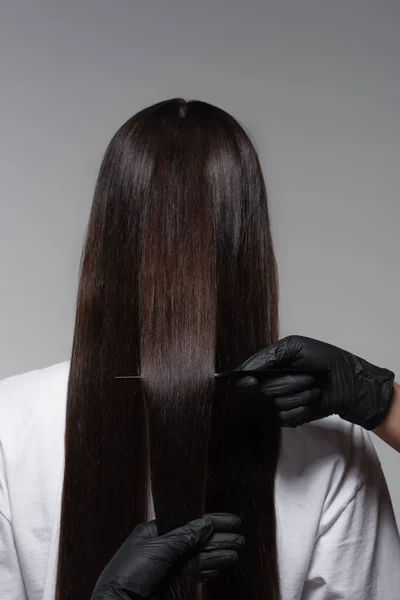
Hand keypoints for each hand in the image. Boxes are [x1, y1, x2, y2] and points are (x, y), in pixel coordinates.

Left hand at [91, 513, 243, 599]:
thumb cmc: (129, 574)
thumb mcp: (160, 548)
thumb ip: (185, 536)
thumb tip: (205, 524)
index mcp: (153, 532)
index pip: (187, 522)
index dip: (209, 521)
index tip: (229, 520)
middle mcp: (162, 548)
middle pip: (196, 540)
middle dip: (218, 539)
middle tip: (239, 538)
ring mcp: (168, 567)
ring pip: (199, 557)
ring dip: (218, 554)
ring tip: (236, 552)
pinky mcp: (172, 585)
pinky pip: (195, 573)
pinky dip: (210, 568)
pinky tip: (224, 564)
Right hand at [236, 335, 394, 429]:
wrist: (349, 381)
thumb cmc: (324, 359)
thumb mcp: (295, 346)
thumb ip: (269, 356)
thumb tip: (246, 370)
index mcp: (269, 365)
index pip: (245, 375)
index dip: (244, 380)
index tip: (250, 382)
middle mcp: (270, 384)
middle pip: (263, 391)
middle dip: (287, 383)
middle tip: (308, 376)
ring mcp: (280, 402)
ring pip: (276, 404)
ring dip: (299, 395)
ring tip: (315, 388)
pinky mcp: (290, 417)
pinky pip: (285, 417)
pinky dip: (302, 409)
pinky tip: (314, 401)